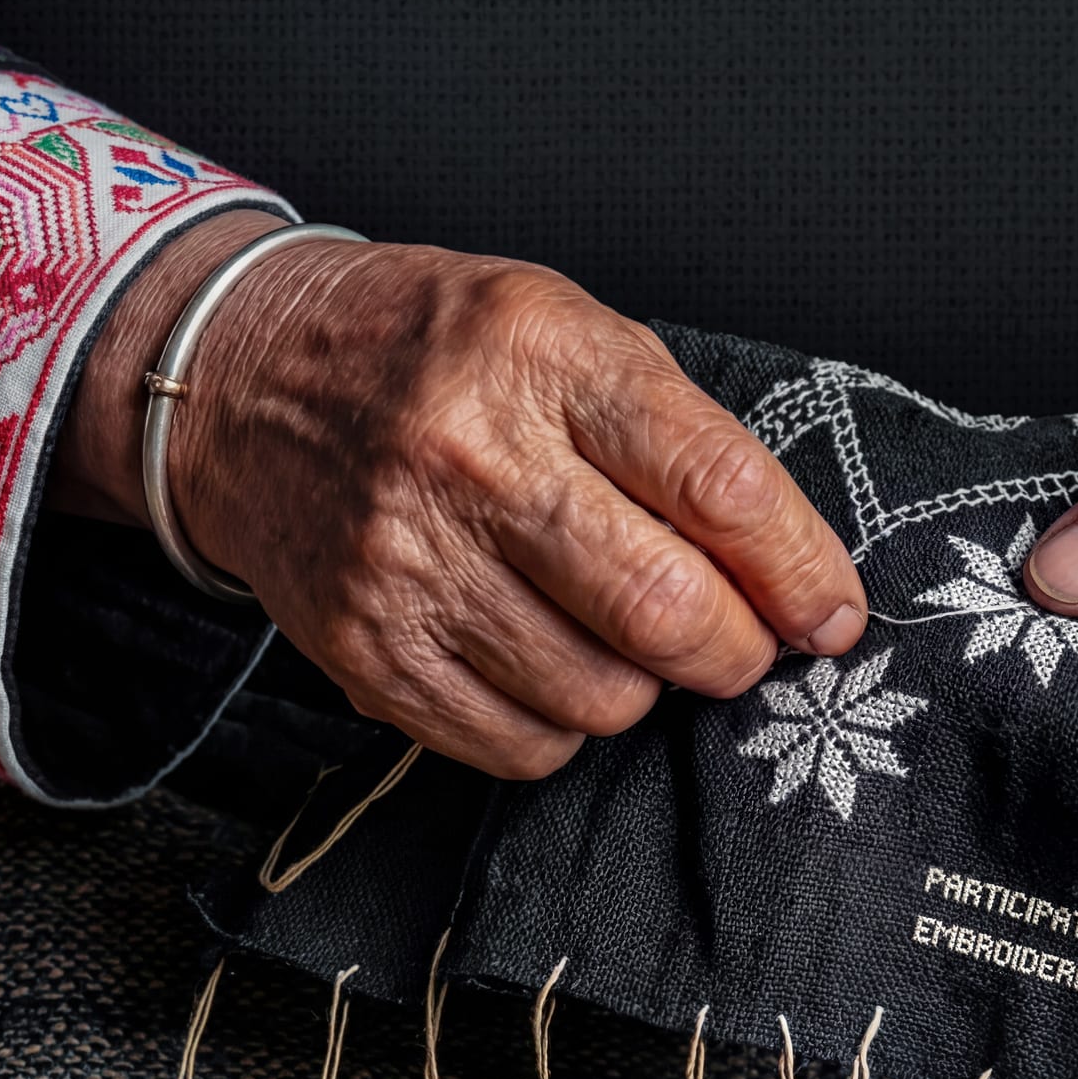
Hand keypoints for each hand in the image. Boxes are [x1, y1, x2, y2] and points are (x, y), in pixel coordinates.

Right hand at [52, 217, 867, 777]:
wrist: (244, 383)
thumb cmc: (435, 355)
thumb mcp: (565, 332)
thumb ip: (680, 440)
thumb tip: (795, 582)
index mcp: (543, 356)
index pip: (717, 485)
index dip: (799, 570)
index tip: (832, 614)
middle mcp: (470, 459)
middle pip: (665, 611)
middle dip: (736, 651)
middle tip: (740, 644)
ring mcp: (408, 563)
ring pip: (602, 697)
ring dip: (643, 688)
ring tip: (614, 633)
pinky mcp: (367, 651)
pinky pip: (520, 745)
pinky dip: (561, 724)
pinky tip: (543, 660)